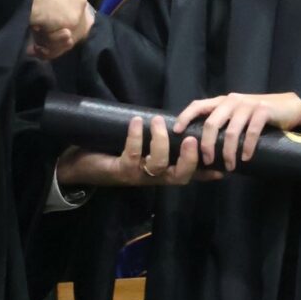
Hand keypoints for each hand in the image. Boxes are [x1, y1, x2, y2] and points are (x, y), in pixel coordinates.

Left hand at [55, 116, 224, 187]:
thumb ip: (154, 140)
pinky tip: (136, 121)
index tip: (222, 169)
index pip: (188, 174)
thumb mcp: (136, 147)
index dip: (205, 173)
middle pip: (179, 177)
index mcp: (160, 173)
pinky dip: (136, 136)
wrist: (79, 166)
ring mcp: (137, 176)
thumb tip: (171, 121)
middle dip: (188, 160)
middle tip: (191, 139)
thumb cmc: (110, 153)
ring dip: (159, 142)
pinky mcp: (120, 170)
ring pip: (157, 165)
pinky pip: (132, 154)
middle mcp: (152, 178)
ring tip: (159, 121)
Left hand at [173, 92, 300, 171]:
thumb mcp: (237, 116)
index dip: (185, 117)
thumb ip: (223, 123)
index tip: (177, 131)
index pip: (198, 105)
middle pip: (211, 123)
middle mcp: (232, 101)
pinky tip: (246, 158)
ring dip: (228, 151)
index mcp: (222, 101)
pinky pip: (251, 131)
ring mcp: (248, 105)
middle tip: (207, 160)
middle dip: (207, 144)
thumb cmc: (259, 115)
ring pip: (231, 131)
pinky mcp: (263, 111)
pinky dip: (247, 147)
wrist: (290, 107)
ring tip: (229, 165)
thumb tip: (204, 146)